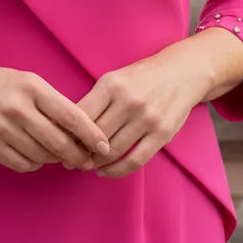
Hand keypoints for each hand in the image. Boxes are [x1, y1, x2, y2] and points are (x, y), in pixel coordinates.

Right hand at [0, 59, 111, 173]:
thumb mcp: (25, 79)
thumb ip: (50, 101)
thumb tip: (77, 128)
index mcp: (32, 87)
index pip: (71, 115)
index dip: (91, 134)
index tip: (104, 145)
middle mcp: (19, 108)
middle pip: (59, 142)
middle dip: (78, 155)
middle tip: (86, 160)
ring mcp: (3, 130)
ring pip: (42, 156)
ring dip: (55, 159)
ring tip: (57, 153)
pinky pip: (23, 164)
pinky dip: (34, 163)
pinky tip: (35, 154)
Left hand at [76, 44, 213, 178]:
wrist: (183, 71)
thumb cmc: (142, 77)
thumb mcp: (115, 79)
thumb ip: (96, 100)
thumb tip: (69, 128)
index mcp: (111, 84)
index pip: (81, 116)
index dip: (67, 134)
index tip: (59, 143)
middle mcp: (128, 101)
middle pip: (95, 136)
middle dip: (79, 152)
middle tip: (69, 159)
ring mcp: (146, 118)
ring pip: (113, 151)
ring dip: (95, 162)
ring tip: (85, 165)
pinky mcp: (162, 134)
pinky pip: (134, 160)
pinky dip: (116, 170)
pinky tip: (104, 170)